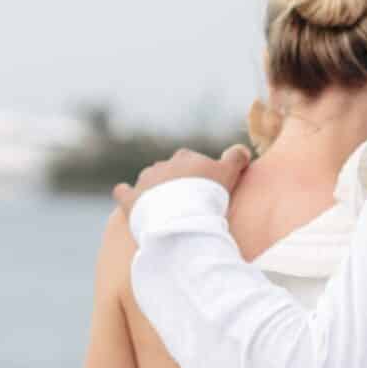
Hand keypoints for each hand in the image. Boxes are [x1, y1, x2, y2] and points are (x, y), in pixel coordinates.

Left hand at [114, 145, 250, 218]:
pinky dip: (125, 193)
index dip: (199, 175)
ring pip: (148, 180)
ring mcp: (145, 182)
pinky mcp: (130, 199)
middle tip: (185, 200)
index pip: (192, 161)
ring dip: (153, 189)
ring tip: (161, 205)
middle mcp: (163, 165)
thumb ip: (236, 158)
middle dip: (175, 181)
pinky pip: (123, 192)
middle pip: (170, 170)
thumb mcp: (229, 173)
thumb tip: (242, 149)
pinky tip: (126, 197)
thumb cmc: (207, 196)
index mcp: (186, 158)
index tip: (204, 189)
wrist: (180, 218)